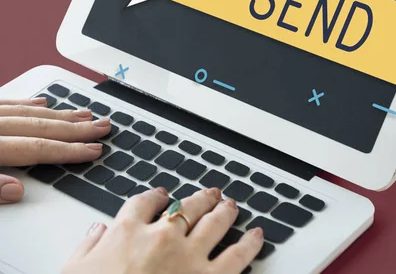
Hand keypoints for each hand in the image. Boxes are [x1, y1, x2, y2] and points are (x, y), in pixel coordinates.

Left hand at [0, 98, 111, 203]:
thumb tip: (16, 190)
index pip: (37, 148)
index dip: (68, 150)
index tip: (93, 150)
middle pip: (40, 127)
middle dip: (76, 129)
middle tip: (101, 127)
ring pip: (28, 113)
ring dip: (59, 115)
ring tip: (84, 115)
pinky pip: (7, 103)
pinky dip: (28, 104)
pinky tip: (43, 103)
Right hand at [63, 187, 263, 273]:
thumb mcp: (73, 272)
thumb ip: (87, 248)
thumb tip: (97, 231)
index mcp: (127, 232)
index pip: (144, 203)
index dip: (156, 196)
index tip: (162, 195)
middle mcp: (162, 237)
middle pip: (186, 207)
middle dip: (201, 198)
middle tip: (210, 194)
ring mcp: (189, 256)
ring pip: (214, 222)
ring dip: (225, 211)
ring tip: (231, 205)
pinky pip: (237, 256)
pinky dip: (250, 243)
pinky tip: (257, 235)